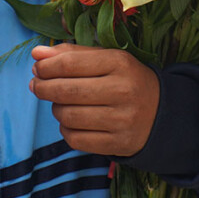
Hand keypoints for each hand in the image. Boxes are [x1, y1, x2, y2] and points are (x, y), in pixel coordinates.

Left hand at [29, 43, 159, 156]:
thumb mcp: (107, 58)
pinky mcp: (118, 143)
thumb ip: (72, 54)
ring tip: (59, 103)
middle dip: (43, 88)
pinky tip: (71, 122)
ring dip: (56, 109)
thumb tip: (36, 54)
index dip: (46, 67)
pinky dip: (65, 130)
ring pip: (68, 116)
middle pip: (66, 91)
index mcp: (120, 63)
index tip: (37, 69)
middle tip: (37, 86)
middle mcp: (123, 90)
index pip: (70, 64)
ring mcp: (122, 120)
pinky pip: (76, 139)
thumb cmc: (126, 80)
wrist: (161, 113)